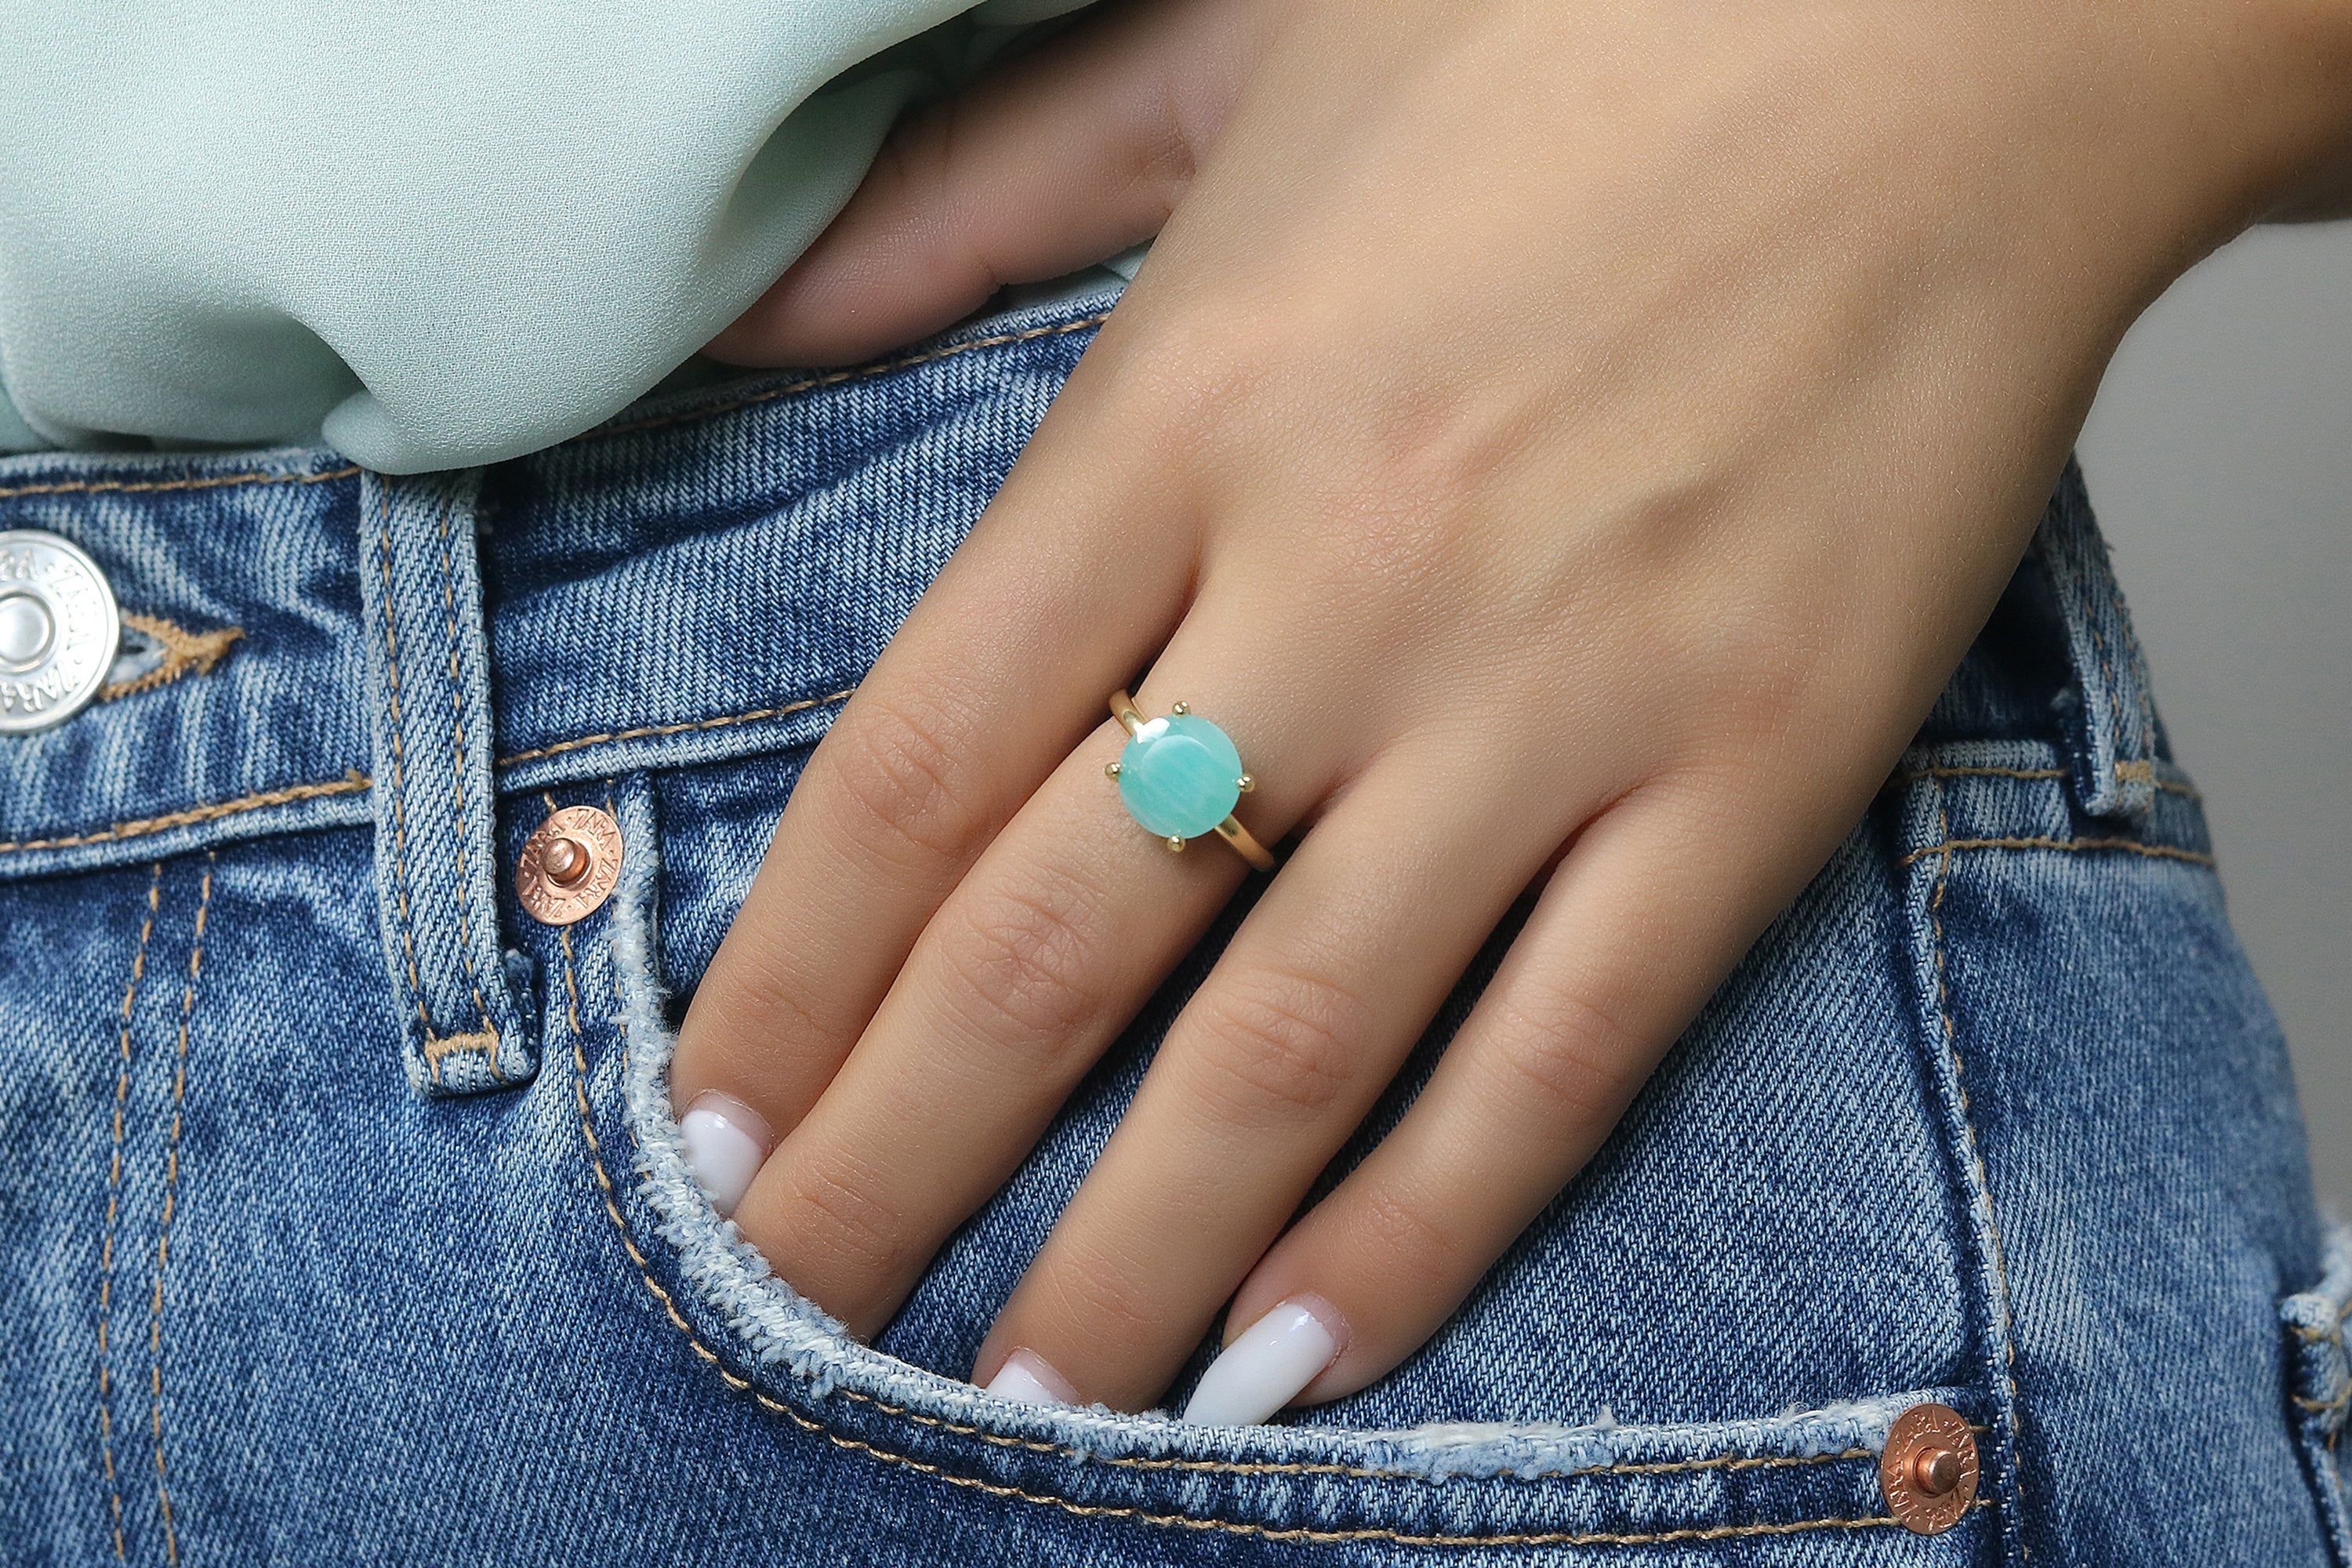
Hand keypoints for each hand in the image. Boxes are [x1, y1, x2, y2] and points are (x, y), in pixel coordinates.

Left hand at [681, 0, 2351, 1418]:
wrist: (1975, 11)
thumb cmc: (1590, 19)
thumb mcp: (1232, 52)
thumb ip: (975, 200)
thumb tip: (761, 313)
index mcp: (1189, 408)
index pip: (911, 766)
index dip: (787, 981)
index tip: (707, 1122)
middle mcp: (1344, 578)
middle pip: (1046, 945)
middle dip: (890, 1167)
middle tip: (787, 1315)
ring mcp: (1555, 691)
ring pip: (1281, 1048)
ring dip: (1124, 1259)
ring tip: (1015, 1406)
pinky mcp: (1754, 767)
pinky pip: (1561, 1050)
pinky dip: (1424, 1225)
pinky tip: (1302, 1349)